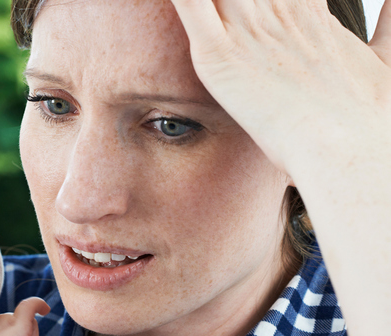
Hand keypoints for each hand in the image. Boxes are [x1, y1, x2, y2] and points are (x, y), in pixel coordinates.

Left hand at [169, 0, 390, 176]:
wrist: (350, 150)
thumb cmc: (369, 119)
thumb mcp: (387, 58)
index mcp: (306, 13)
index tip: (260, 2)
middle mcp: (277, 12)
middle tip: (227, 10)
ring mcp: (248, 29)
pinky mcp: (219, 53)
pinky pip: (186, 7)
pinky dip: (178, 1)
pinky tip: (141, 2)